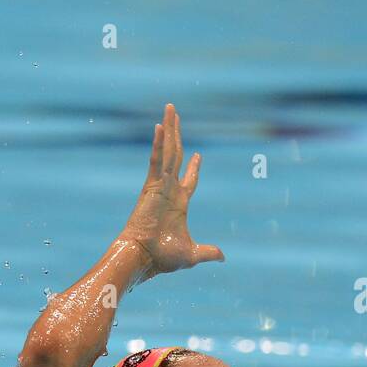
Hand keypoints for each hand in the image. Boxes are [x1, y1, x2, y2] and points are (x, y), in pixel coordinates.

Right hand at [121, 103, 222, 276]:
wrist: (143, 258)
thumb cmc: (162, 258)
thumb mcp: (192, 254)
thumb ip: (208, 251)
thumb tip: (223, 256)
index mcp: (178, 203)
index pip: (188, 180)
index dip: (195, 168)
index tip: (199, 155)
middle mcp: (168, 190)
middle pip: (176, 156)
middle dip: (177, 135)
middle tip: (175, 115)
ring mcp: (159, 186)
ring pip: (167, 151)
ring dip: (169, 129)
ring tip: (170, 108)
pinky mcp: (150, 186)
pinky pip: (156, 160)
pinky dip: (158, 144)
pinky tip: (160, 127)